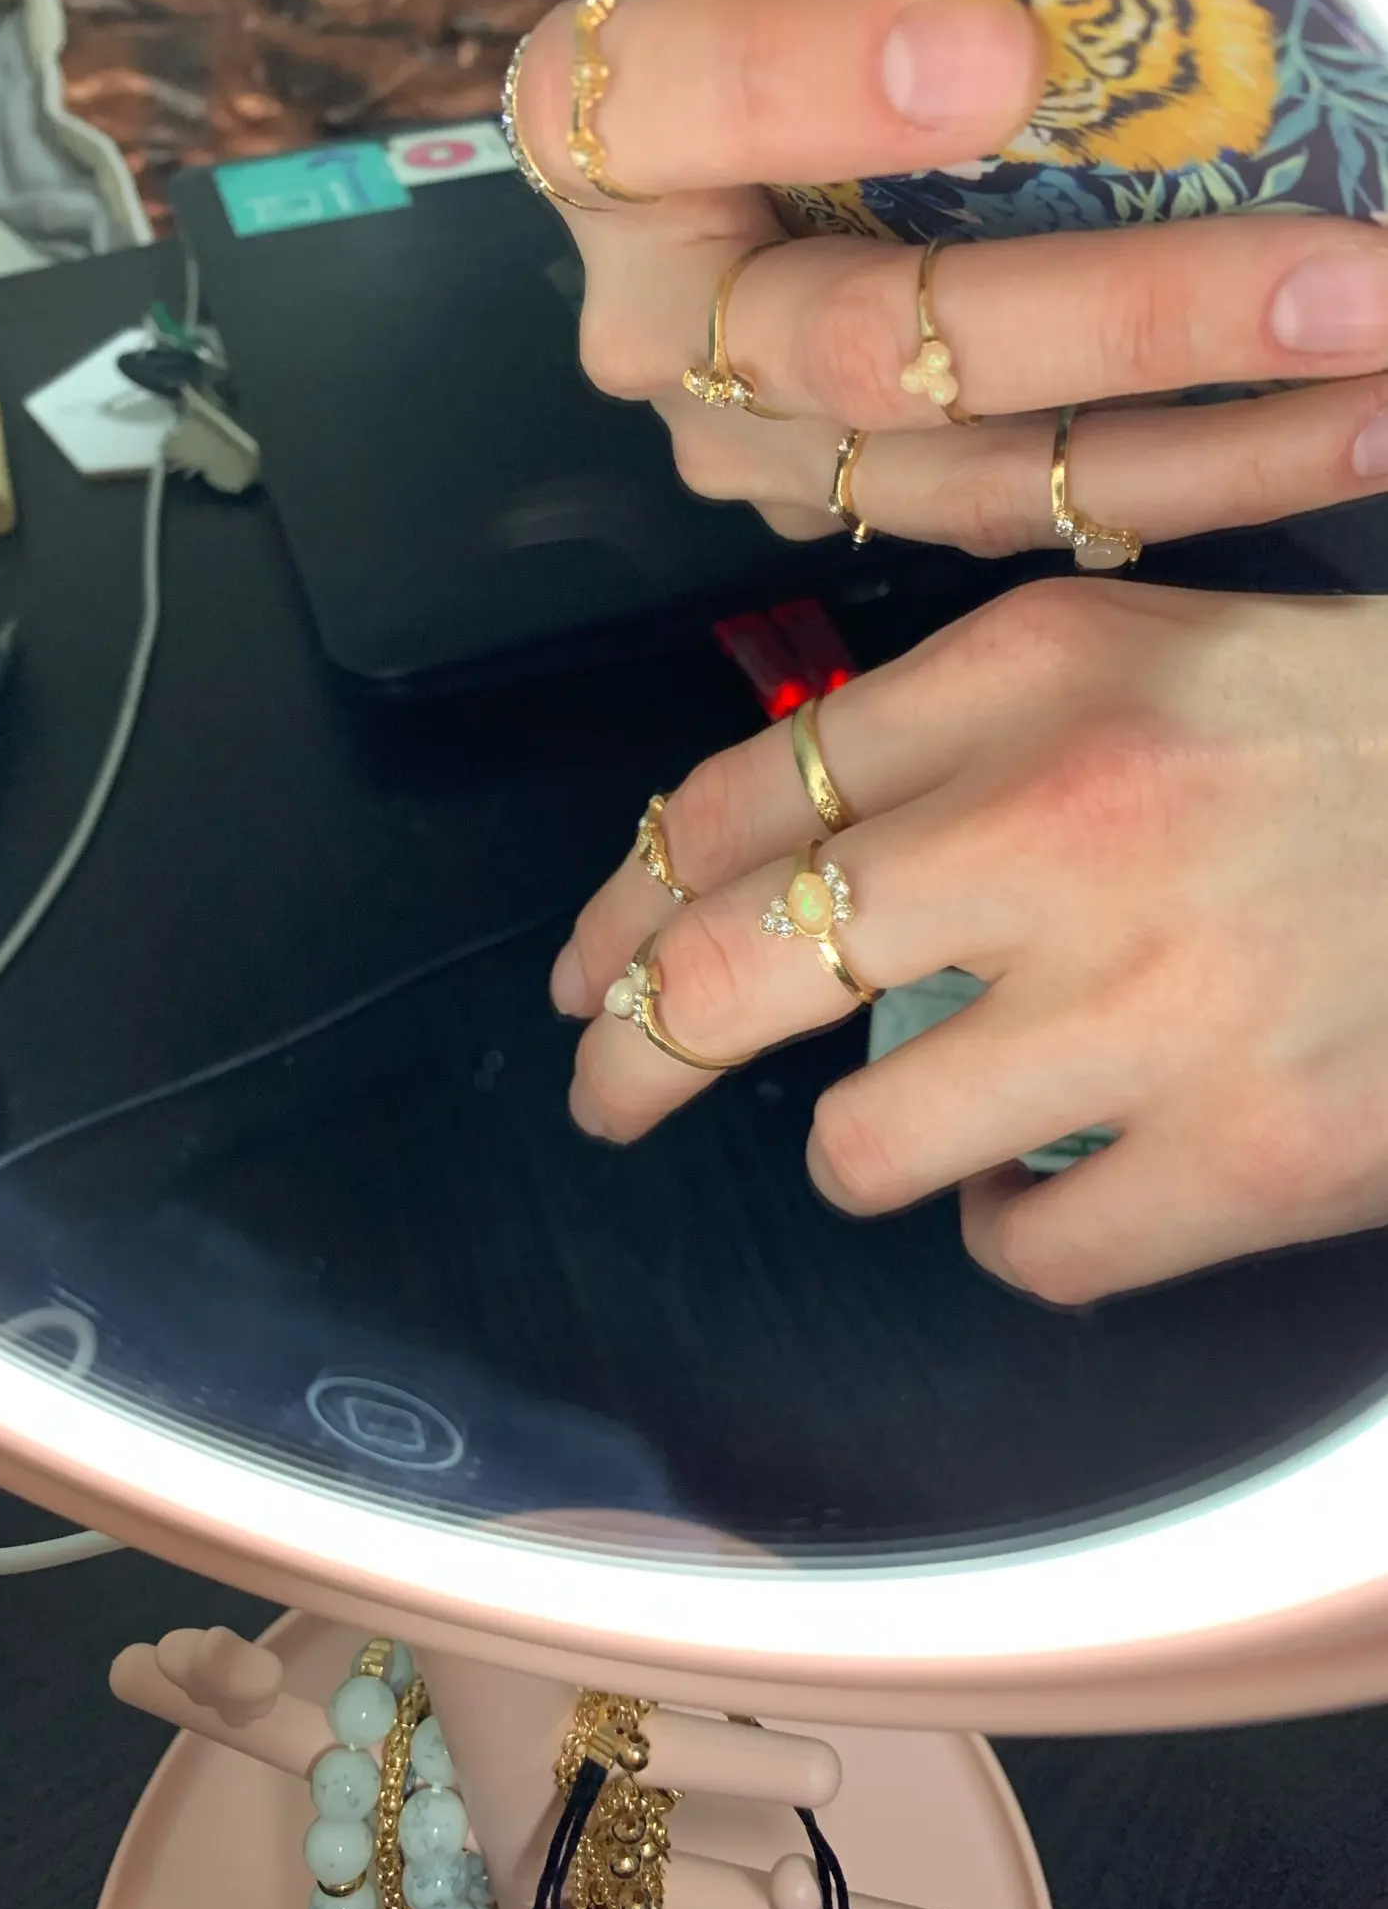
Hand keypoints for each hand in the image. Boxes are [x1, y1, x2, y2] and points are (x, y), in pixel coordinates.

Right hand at [516, 0, 1387, 554]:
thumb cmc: (843, 20)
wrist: (794, 141)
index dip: (810, 85)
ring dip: (1205, 439)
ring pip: (966, 477)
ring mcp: (755, 443)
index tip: (1002, 58)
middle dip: (1125, 320)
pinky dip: (1190, 477)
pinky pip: (1021, 516)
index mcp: (611, 137)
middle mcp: (660, 323)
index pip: (672, 99)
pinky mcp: (851, 508)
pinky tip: (1337, 435)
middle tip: (1348, 283)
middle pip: (856, 349)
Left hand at [552, 581, 1387, 1303]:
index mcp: (1035, 671)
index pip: (735, 801)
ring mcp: (1155, 1003)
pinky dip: (1019, 1230)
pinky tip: (1068, 1178)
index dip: (627, 905)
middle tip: (612, 1095)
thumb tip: (752, 860)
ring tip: (946, 1120)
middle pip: (736, 969)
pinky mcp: (1245, 1156)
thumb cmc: (1345, 741)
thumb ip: (942, 734)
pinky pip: (1023, 1252)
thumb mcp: (1140, 656)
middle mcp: (1070, 824)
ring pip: (863, 1144)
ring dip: (874, 1147)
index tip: (595, 968)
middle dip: (634, 1055)